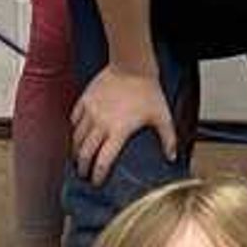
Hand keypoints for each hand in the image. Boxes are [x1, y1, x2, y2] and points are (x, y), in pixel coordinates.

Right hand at [72, 62, 175, 180]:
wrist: (133, 64)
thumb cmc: (148, 89)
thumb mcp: (162, 115)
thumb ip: (168, 138)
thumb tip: (172, 157)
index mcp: (118, 131)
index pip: (103, 161)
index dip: (98, 175)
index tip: (97, 182)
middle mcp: (100, 124)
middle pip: (84, 153)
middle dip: (82, 167)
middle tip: (83, 174)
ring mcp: (90, 111)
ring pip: (76, 138)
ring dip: (76, 151)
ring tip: (77, 158)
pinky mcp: (85, 100)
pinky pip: (74, 119)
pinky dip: (74, 129)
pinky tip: (77, 134)